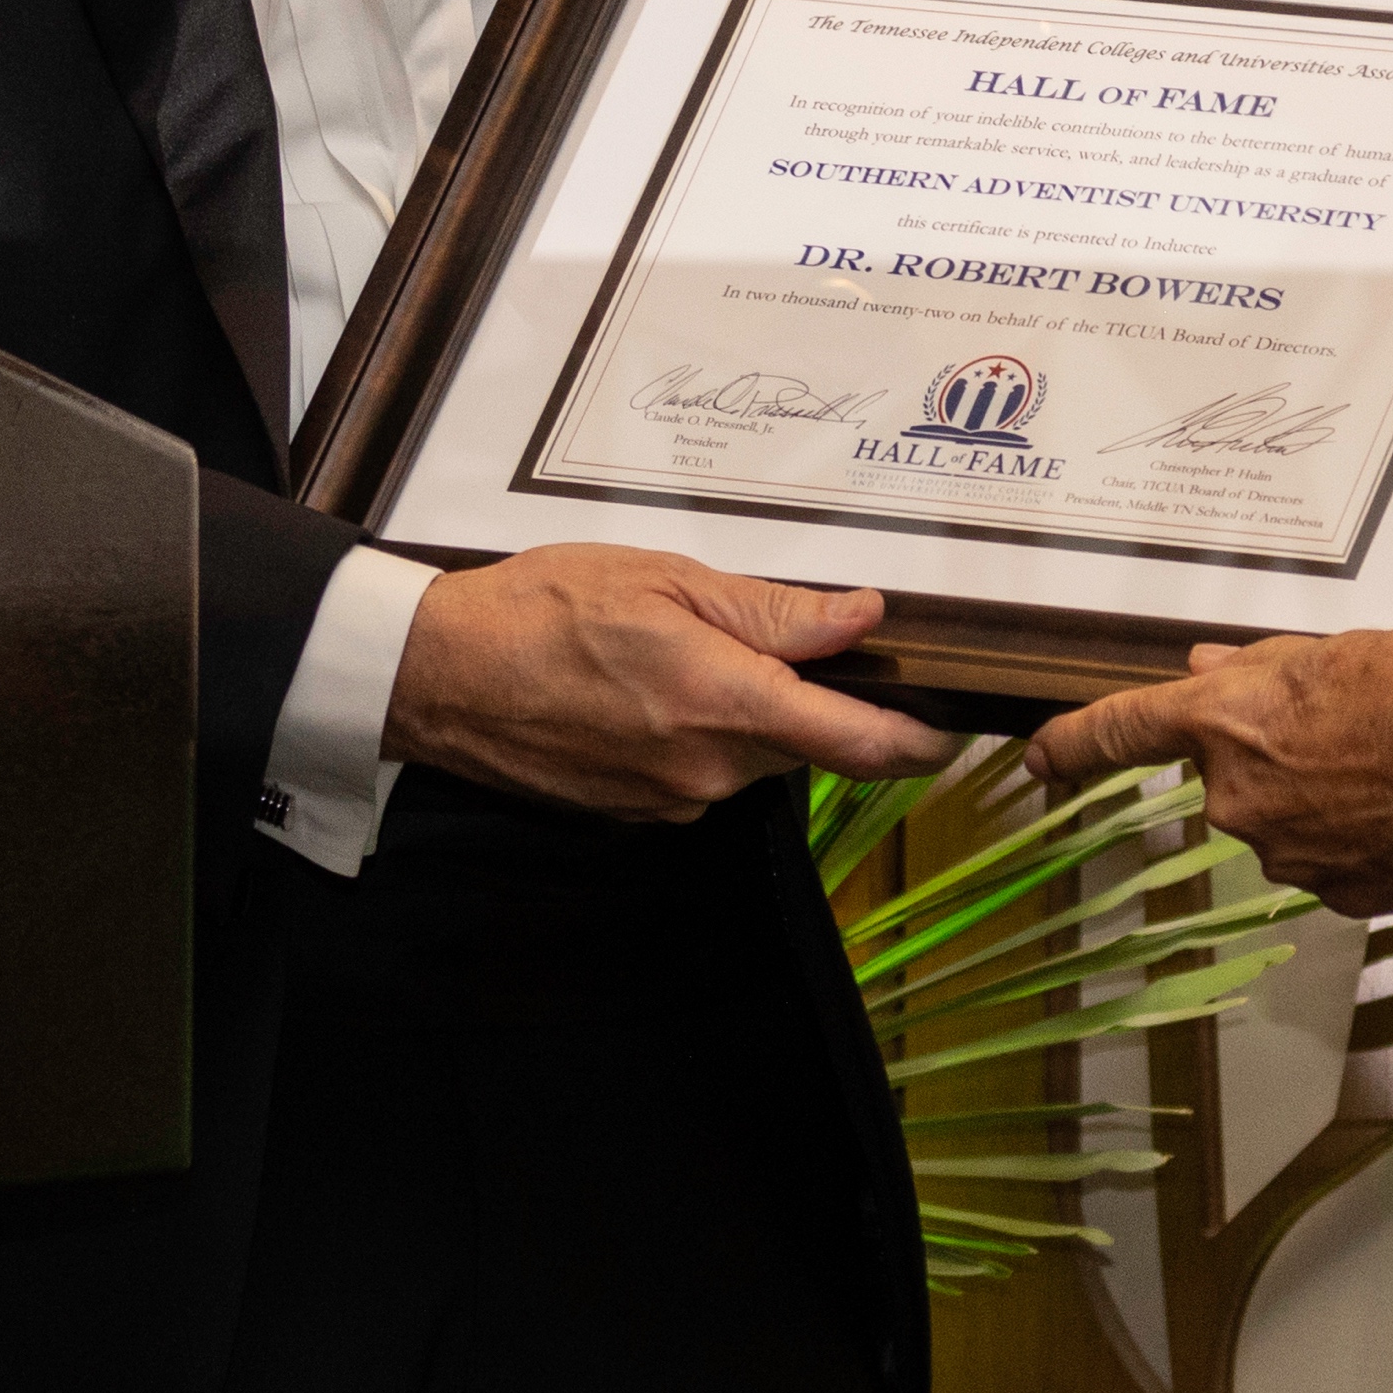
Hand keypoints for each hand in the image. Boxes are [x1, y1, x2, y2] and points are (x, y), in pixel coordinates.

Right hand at [387, 545, 957, 817]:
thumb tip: (862, 618)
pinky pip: (705, 773)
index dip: (922, 741)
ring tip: (675, 653)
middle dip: (805, 699)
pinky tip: (644, 692)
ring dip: (745, 714)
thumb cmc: (542, 610)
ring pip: (755, 758)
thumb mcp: (667, 579)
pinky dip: (698, 734)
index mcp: (727, 704)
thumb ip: (773, 610)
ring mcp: (675, 799)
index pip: (862, 745)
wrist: (441, 676)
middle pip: (809, 746)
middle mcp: (711, 769)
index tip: (951, 725)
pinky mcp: (642, 813)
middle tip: (757, 634)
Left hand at [1020, 623, 1392, 919]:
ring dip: (1323, 797)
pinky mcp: (1337, 894)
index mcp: (1227, 721)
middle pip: (1236, 774)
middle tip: (1350, 727)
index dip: (1074, 742)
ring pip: (1286, 819)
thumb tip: (1212, 671)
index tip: (1040, 758)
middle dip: (1276, 753)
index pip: (1122, 730)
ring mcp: (1285, 853)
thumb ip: (1263, 668)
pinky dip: (1359, 837)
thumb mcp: (1339, 650)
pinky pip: (1332, 859)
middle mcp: (1238, 797)